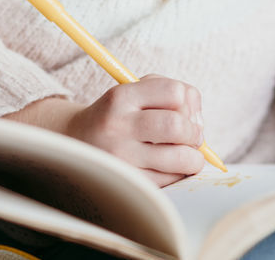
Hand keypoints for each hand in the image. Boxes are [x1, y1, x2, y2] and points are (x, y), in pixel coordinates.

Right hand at [2, 75, 206, 186]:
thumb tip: (199, 122)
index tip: (186, 111)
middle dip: (195, 132)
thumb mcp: (132, 91)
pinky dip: (180, 174)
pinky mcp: (128, 182)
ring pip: (180, 158)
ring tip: (188, 155)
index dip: (189, 102)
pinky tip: (171, 168)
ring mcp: (121, 157)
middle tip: (193, 137)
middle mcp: (118, 126)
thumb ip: (168, 93)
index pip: (174, 92)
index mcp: (121, 96)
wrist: (75, 143)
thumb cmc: (117, 116)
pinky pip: (171, 180)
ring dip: (194, 158)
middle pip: (177, 126)